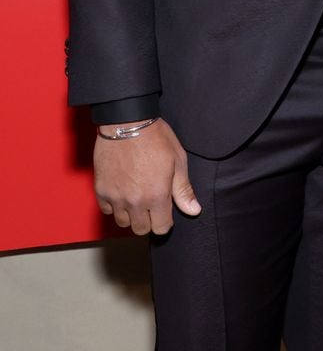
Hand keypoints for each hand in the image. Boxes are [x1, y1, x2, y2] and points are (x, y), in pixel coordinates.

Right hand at [94, 118, 200, 235]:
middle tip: (150, 202)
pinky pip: (107, 210)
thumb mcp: (177, 160)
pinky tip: (122, 191)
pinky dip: (114, 205)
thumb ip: (183, 190)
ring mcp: (115, 197)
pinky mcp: (101, 190)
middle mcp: (135, 201)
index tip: (165, 210)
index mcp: (157, 195)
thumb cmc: (156, 138)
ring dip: (130, 214)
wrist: (127, 121)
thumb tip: (194, 210)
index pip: (161, 228)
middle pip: (141, 229)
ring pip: (123, 222)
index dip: (165, 221)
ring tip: (136, 196)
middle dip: (148, 220)